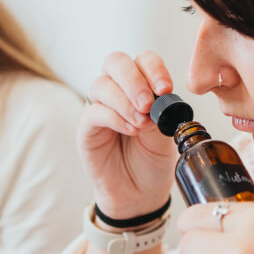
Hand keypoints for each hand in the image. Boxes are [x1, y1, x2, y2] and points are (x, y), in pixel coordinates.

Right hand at [79, 51, 176, 218]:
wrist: (141, 193)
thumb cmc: (153, 161)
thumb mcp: (167, 135)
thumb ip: (163, 113)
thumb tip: (162, 98)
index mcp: (142, 86)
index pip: (143, 60)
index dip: (153, 68)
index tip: (165, 88)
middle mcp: (118, 91)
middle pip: (115, 62)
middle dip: (134, 80)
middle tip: (149, 104)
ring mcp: (100, 108)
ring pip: (101, 85)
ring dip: (124, 101)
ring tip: (143, 123)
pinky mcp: (87, 129)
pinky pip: (94, 112)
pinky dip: (115, 118)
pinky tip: (131, 130)